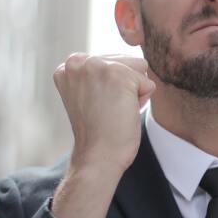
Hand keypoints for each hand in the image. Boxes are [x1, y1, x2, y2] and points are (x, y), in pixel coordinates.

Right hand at [53, 53, 155, 176]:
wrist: (97, 156)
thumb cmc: (98, 132)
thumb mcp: (88, 94)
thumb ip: (98, 74)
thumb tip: (136, 61)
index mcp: (68, 66)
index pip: (110, 61)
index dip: (111, 87)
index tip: (96, 106)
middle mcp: (78, 61)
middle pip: (126, 61)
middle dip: (124, 87)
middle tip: (106, 110)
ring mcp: (97, 66)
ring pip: (139, 68)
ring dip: (134, 92)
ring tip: (114, 110)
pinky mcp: (119, 75)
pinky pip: (149, 83)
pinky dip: (142, 101)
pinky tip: (122, 114)